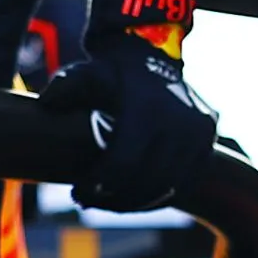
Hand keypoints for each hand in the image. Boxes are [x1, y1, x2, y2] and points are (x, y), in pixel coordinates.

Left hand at [48, 36, 220, 210]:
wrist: (156, 55)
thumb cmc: (113, 71)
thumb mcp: (87, 72)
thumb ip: (64, 87)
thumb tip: (48, 105)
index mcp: (148, 108)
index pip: (122, 164)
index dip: (97, 186)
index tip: (78, 193)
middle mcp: (181, 123)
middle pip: (145, 182)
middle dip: (113, 199)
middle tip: (87, 202)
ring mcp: (201, 134)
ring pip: (166, 188)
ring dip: (134, 202)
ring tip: (108, 202)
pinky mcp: (209, 143)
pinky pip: (184, 183)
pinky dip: (158, 196)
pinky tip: (133, 197)